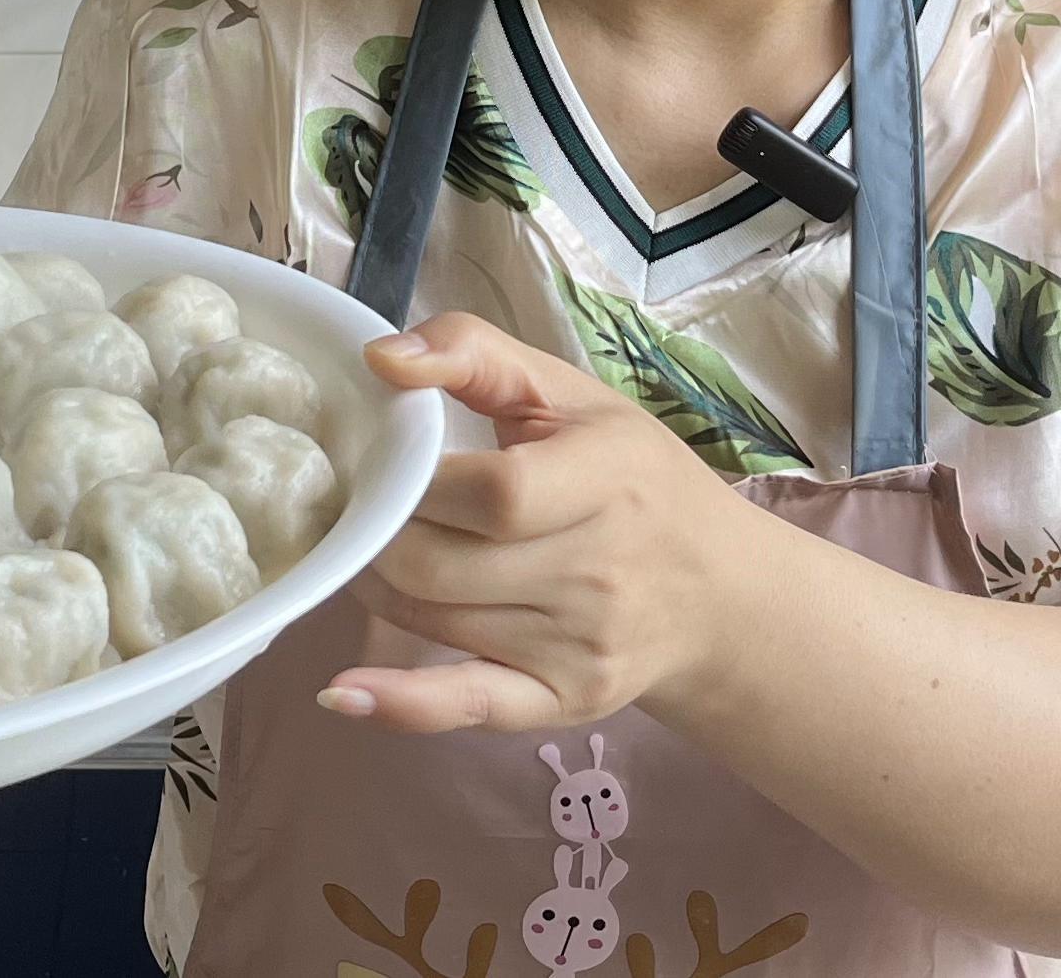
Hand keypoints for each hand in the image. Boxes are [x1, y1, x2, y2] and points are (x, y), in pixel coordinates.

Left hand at [324, 311, 751, 734]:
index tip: (388, 464)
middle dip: (378, 537)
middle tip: (362, 512)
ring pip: (431, 622)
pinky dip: (398, 705)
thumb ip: (474, 353)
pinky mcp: (562, 703)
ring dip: (379, 586)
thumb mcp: (570, 396)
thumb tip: (379, 359)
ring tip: (375, 552)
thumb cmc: (634, 478)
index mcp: (606, 481)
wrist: (716, 591)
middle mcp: (597, 574)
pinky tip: (344, 694)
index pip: (490, 494)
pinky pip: (465, 708)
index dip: (417, 483)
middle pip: (439, 566)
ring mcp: (579, 647)